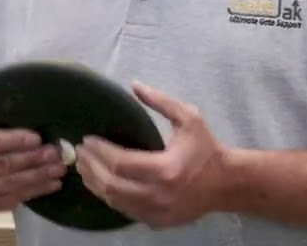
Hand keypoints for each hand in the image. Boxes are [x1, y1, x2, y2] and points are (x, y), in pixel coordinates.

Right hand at [0, 110, 67, 214]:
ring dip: (38, 178)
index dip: (14, 141)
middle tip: (55, 153)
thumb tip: (20, 96)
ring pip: (9, 185)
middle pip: (2, 165)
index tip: (37, 138)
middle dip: (32, 159)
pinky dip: (33, 193)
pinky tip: (50, 185)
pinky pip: (10, 200)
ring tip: (59, 169)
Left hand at [75, 81, 225, 228]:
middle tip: (80, 153)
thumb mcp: (188, 118)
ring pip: (114, 201)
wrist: (227, 184)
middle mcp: (158, 195)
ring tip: (84, 167)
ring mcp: (157, 212)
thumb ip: (161, 101)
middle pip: (112, 185)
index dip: (99, 152)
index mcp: (166, 169)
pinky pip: (125, 211)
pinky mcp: (156, 222)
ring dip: (95, 184)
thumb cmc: (206, 148)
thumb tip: (134, 85)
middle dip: (91, 168)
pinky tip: (100, 184)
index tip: (87, 140)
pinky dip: (109, 197)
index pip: (121, 163)